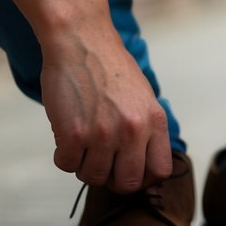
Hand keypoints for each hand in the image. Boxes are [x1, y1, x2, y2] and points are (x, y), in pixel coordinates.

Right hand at [39, 24, 171, 193]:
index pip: (160, 171)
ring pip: (93, 177)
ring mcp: (104, 134)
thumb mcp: (143, 97)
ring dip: (84, 166)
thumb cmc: (111, 69)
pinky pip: (67, 165)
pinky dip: (64, 156)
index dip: (143, 177)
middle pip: (127, 182)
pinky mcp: (74, 133)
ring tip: (83, 145)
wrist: (82, 42)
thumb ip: (146, 129)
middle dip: (113, 179)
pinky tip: (66, 138)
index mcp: (155, 121)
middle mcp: (134, 130)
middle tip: (102, 163)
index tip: (129, 170)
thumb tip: (144, 165)